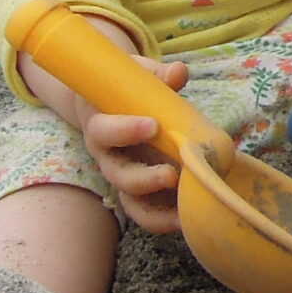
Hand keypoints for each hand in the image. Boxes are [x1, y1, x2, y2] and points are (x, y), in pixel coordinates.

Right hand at [16, 16, 191, 236]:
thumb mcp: (138, 77)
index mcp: (101, 127)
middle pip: (118, 175)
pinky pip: (148, 213)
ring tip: (184, 213)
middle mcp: (109, 158)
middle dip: (143, 179)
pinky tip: (189, 219)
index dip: (124, 130)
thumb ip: (158, 76)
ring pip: (132, 202)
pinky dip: (166, 220)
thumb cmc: (126, 89)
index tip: (151, 124)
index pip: (104, 131)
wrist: (112, 106)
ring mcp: (125, 179)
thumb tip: (179, 72)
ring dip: (156, 212)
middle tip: (171, 174)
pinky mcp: (141, 193)